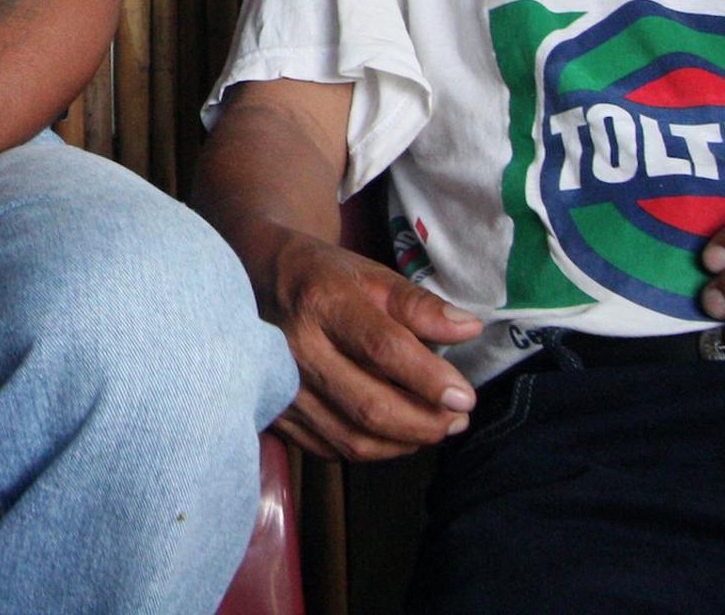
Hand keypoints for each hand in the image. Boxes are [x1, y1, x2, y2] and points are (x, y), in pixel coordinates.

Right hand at [258, 231, 482, 461]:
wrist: (255, 280)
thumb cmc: (322, 277)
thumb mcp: (371, 275)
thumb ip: (419, 305)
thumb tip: (469, 329)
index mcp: (322, 303)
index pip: (383, 349)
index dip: (429, 379)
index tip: (464, 396)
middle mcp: (296, 349)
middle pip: (370, 406)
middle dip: (425, 422)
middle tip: (458, 418)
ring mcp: (282, 386)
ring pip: (353, 439)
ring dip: (405, 442)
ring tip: (435, 427)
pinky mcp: (276, 413)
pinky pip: (333, 449)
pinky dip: (373, 449)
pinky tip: (395, 433)